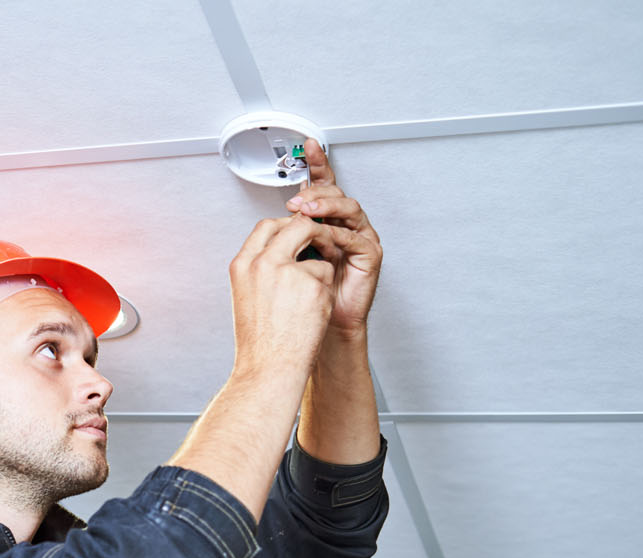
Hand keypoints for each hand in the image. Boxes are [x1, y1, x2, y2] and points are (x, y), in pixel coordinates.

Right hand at [228, 213, 340, 375]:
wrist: (268, 370)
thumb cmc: (259, 341)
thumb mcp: (248, 296)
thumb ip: (261, 269)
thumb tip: (283, 249)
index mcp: (242, 265)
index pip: (266, 226)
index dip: (286, 227)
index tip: (296, 237)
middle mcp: (262, 263)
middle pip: (296, 226)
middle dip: (312, 234)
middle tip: (319, 248)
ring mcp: (288, 272)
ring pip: (316, 254)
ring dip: (318, 271)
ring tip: (306, 301)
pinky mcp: (312, 284)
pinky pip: (327, 274)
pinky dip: (324, 291)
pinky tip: (312, 313)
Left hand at [285, 139, 382, 338]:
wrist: (322, 326)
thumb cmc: (306, 295)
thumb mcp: (289, 256)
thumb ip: (287, 233)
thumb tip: (273, 216)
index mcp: (324, 220)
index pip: (322, 186)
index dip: (317, 164)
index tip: (307, 145)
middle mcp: (343, 225)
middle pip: (335, 193)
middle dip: (315, 192)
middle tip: (295, 201)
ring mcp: (358, 237)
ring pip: (348, 209)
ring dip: (326, 207)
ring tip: (306, 213)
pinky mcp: (369, 254)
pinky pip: (355, 237)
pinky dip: (338, 235)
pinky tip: (324, 239)